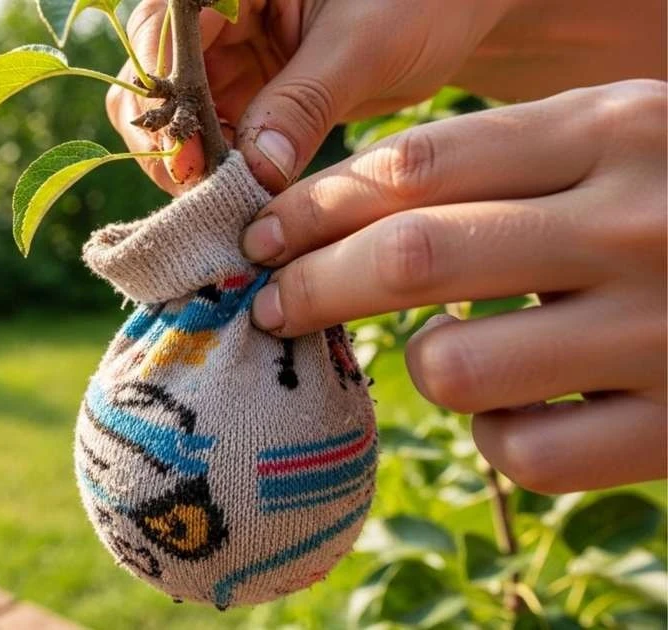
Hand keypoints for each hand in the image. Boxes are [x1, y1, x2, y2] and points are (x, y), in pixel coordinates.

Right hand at [107, 0, 665, 193]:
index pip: (169, 31)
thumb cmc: (425, 0)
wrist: (462, 16)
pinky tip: (238, 202)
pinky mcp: (247, 95)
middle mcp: (219, 12)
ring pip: (176, 114)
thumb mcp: (365, 45)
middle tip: (199, 192)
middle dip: (169, 137)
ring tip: (221, 205)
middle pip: (157, 77)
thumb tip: (254, 170)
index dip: (169, 94)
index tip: (192, 157)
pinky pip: (212, 137)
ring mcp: (229, 55)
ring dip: (189, 162)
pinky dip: (218, 172)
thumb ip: (304, 101)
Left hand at [241, 80, 666, 492]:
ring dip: (421, 362)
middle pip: (410, 258)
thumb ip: (503, 163)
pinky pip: (523, 452)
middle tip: (269, 303)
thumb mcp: (620, 139)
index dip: (315, 206)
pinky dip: (496, 436)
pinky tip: (521, 407)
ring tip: (450, 348)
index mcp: (616, 129)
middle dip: (309, 285)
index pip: (416, 166)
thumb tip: (338, 213)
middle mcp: (636, 222)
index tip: (262, 233)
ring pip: (452, 365)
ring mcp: (662, 329)